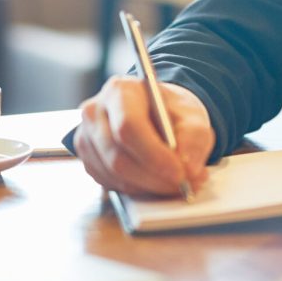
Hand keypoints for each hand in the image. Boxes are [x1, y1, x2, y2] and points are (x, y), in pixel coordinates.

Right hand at [74, 75, 214, 196]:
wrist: (158, 114)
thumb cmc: (171, 112)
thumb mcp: (193, 116)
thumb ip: (194, 138)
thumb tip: (188, 168)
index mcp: (120, 91)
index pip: (128, 126)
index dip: (154, 155)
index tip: (180, 174)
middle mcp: (95, 112)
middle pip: (118, 157)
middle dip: (154, 178)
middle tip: (183, 185)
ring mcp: (87, 138)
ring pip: (115, 175)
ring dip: (149, 186)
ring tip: (176, 183)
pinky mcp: (88, 161)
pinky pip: (111, 184)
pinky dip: (138, 189)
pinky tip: (156, 181)